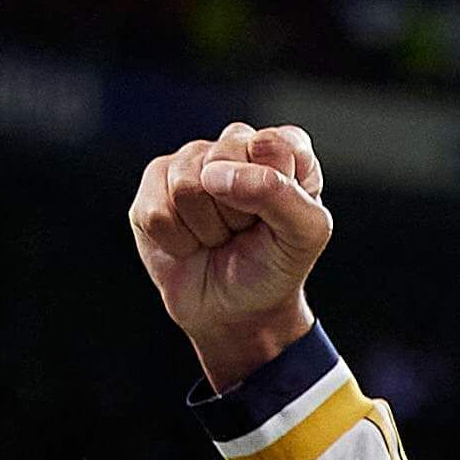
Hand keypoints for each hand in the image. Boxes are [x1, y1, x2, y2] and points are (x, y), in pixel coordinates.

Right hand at [131, 122, 331, 392]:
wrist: (236, 314)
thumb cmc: (273, 268)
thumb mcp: (304, 234)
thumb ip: (277, 192)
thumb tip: (215, 174)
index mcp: (281, 149)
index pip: (271, 145)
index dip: (272, 190)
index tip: (276, 219)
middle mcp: (233, 145)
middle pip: (221, 159)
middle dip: (235, 212)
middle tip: (243, 232)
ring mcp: (190, 162)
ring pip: (185, 186)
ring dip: (206, 229)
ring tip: (218, 238)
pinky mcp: (154, 185)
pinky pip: (156, 212)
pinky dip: (177, 242)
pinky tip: (190, 243)